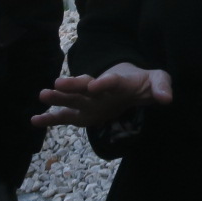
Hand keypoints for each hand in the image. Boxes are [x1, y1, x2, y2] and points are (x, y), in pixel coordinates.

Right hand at [32, 63, 172, 128]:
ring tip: (43, 94)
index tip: (94, 84)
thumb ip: (162, 87)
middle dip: (72, 85)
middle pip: (85, 85)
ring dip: (59, 97)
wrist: (131, 84)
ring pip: (73, 98)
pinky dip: (51, 118)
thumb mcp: (158, 80)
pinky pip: (65, 115)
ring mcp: (89, 99)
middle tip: (57, 83)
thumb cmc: (144, 82)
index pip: (112, 80)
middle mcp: (100, 88)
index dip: (104, 82)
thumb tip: (166, 99)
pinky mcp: (83, 111)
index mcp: (119, 80)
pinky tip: (35, 120)